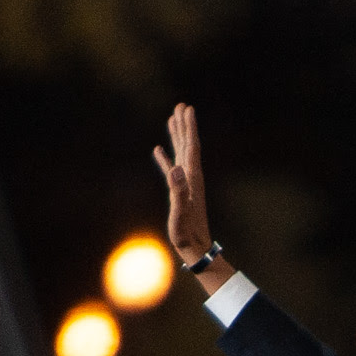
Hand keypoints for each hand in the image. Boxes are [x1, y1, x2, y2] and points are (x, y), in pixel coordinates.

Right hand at [154, 103, 213, 268]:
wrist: (197, 251)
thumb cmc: (187, 235)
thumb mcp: (180, 214)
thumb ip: (178, 192)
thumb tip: (176, 169)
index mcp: (192, 180)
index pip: (191, 148)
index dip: (189, 128)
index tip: (187, 109)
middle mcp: (191, 178)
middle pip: (188, 146)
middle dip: (184, 126)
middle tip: (181, 105)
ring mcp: (185, 184)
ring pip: (180, 154)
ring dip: (177, 136)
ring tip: (172, 119)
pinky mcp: (179, 192)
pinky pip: (171, 169)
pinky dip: (165, 157)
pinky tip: (159, 149)